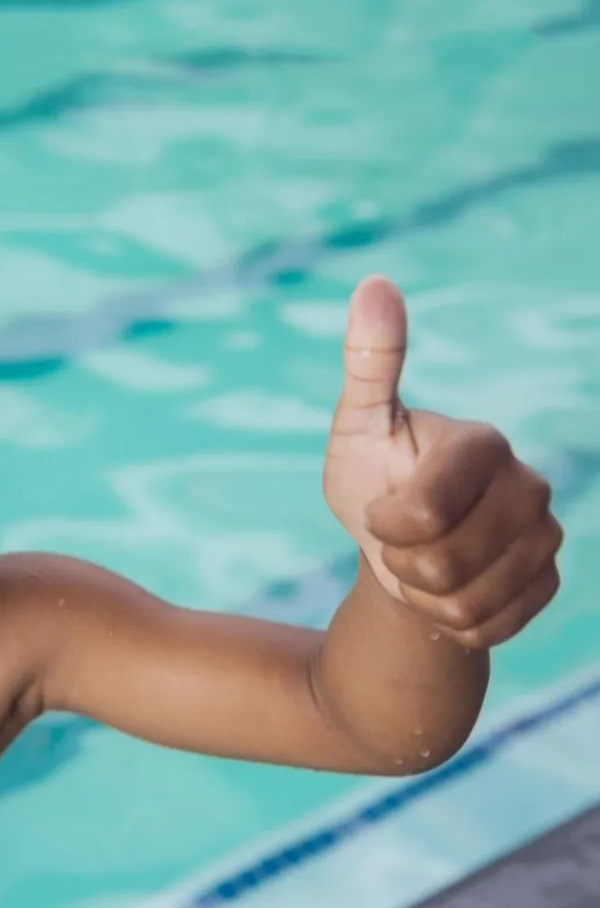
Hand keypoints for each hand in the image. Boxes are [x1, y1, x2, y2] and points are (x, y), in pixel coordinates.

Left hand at [323, 276, 563, 648]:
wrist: (398, 550)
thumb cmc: (372, 479)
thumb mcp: (358, 425)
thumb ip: (370, 361)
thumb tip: (374, 282)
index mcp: (482, 442)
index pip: (428, 508)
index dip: (386, 523)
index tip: (376, 512)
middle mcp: (529, 485)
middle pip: (445, 560)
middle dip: (401, 562)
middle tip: (397, 541)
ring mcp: (547, 537)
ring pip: (466, 598)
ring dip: (423, 594)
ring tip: (419, 565)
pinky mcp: (549, 582)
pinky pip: (489, 625)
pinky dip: (451, 621)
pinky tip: (447, 593)